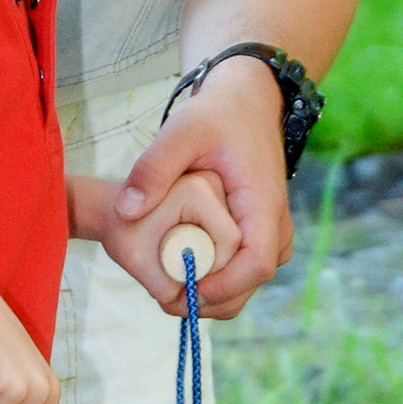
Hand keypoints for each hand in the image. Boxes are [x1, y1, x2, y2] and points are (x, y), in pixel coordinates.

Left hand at [111, 56, 291, 317]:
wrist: (247, 102)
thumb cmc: (218, 114)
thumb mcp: (181, 131)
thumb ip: (154, 168)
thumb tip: (127, 212)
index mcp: (263, 203)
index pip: (258, 263)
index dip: (224, 287)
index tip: (186, 291)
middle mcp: (275, 223)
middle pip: (253, 282)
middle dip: (212, 300)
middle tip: (167, 301)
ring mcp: (271, 229)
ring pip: (250, 280)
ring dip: (215, 294)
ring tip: (172, 291)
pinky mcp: (261, 231)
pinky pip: (245, 268)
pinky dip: (219, 279)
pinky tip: (186, 271)